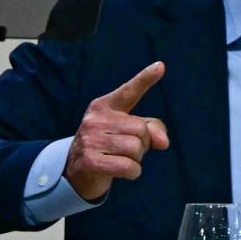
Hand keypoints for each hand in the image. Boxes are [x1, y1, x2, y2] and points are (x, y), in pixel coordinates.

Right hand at [65, 61, 169, 200]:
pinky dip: (132, 173)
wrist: (77, 171)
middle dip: (142, 145)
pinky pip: (129, 167)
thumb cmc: (109, 146)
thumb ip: (152, 129)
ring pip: (136, 149)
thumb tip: (163, 142)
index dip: (145, 79)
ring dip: (136, 160)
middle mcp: (96, 119)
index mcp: (105, 106)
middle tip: (125, 150)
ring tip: (120, 159)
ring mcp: (91, 139)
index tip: (160, 66)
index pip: (128, 91)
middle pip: (141, 130)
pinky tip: (120, 171)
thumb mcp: (129, 132)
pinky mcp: (90, 160)